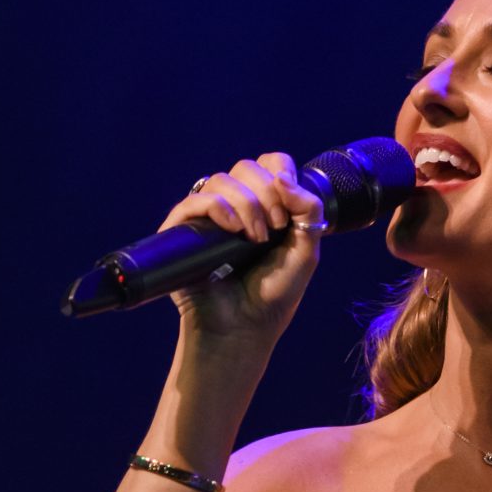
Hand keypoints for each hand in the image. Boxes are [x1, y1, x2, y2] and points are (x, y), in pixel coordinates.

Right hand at [161, 152, 323, 350]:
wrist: (244, 328)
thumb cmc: (273, 295)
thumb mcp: (306, 250)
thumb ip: (308, 210)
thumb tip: (282, 176)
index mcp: (265, 204)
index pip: (270, 163)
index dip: (280, 175)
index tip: (286, 212)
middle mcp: (235, 205)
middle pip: (246, 167)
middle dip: (265, 194)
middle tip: (273, 229)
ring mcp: (207, 216)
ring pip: (221, 180)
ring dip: (245, 205)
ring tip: (253, 239)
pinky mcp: (183, 230)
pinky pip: (196, 199)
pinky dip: (218, 208)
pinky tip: (233, 230)